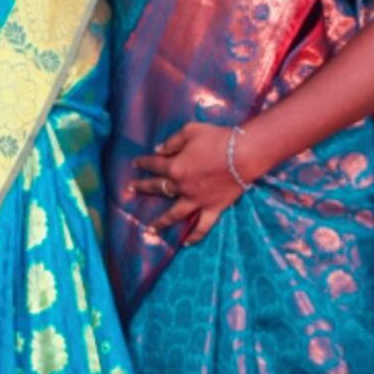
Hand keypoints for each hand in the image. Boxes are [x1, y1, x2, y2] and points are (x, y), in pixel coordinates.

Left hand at [130, 122, 255, 245]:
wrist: (243, 154)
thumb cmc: (217, 139)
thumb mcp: (191, 131)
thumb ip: (172, 141)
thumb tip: (159, 149)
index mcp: (175, 167)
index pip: (154, 164)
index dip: (144, 163)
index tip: (135, 163)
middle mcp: (182, 187)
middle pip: (158, 188)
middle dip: (142, 187)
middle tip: (130, 190)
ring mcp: (197, 200)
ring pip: (175, 215)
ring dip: (161, 222)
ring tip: (150, 229)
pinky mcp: (213, 209)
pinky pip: (202, 227)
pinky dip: (195, 236)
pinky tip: (187, 242)